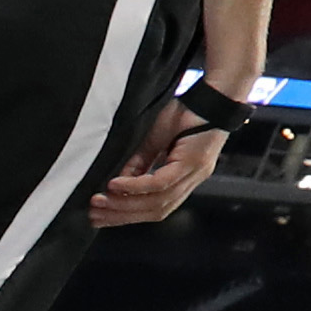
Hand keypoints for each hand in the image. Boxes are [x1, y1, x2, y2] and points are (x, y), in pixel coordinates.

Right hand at [90, 99, 226, 226]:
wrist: (216, 93)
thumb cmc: (188, 111)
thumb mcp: (157, 139)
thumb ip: (141, 162)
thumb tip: (117, 184)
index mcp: (185, 178)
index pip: (155, 208)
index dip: (128, 215)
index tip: (102, 218)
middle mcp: (191, 180)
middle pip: (155, 211)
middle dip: (122, 216)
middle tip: (94, 217)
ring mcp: (194, 174)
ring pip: (157, 202)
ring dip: (124, 205)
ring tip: (100, 203)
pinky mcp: (192, 163)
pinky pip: (160, 183)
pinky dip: (136, 187)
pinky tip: (115, 187)